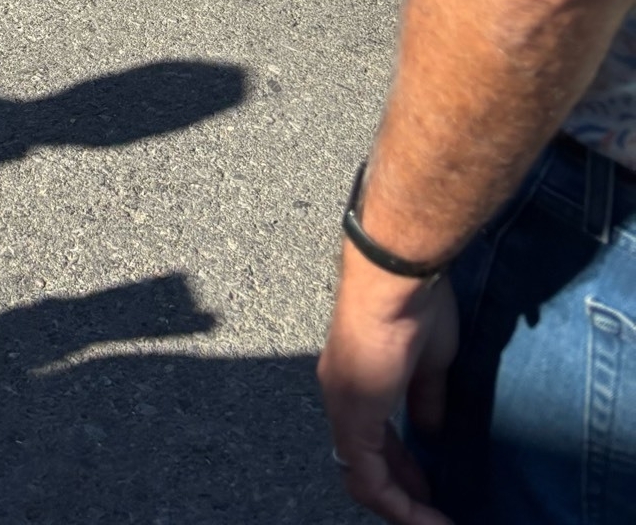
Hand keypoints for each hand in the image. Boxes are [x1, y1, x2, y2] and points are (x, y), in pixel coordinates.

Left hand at [319, 247, 458, 524]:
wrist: (397, 276)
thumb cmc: (415, 305)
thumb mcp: (429, 363)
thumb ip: (424, 398)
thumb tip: (431, 430)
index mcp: (358, 381)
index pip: (374, 442)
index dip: (402, 473)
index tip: (433, 492)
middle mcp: (342, 395)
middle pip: (365, 465)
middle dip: (403, 495)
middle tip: (434, 513)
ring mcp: (343, 405)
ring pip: (363, 475)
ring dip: (400, 504)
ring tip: (433, 520)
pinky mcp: (352, 414)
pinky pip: (367, 475)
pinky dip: (396, 502)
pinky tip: (426, 514)